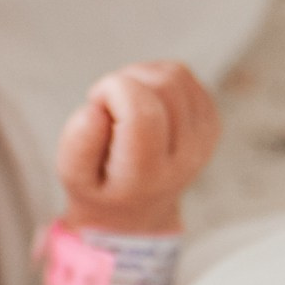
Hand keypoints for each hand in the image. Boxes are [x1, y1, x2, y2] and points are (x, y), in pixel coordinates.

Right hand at [56, 60, 221, 232]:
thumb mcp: (74, 176)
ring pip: (176, 75)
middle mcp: (185, 158)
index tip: (96, 102)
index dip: (113, 90)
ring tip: (122, 100)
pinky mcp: (210, 122)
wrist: (137, 210)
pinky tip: (141, 99)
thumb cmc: (101, 188)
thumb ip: (78, 144)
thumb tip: (96, 108)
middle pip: (163, 87)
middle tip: (107, 103)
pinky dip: (157, 77)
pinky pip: (184, 76)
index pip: (142, 114)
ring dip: (141, 75)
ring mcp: (204, 139)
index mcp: (148, 175)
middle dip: (126, 80)